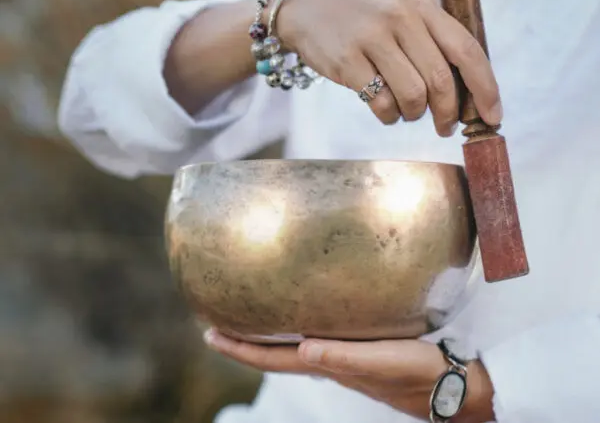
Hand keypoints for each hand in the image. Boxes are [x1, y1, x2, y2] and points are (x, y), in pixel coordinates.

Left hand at [204, 329, 494, 421]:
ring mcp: (344, 358)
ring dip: (266, 337)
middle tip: (217, 324)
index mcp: (330, 366)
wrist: (454, 386)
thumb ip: (345, 358)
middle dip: (245, 342)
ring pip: (292, 348)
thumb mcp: (385, 363)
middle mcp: (331, 363)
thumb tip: (303, 349)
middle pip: (275, 355)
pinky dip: (295, 329)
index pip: (273, 359)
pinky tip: (301, 317)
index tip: (209, 334)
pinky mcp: (360, 349)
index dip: (240, 350)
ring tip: (248, 319)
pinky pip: (316, 338)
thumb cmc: (422, 373)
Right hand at [277, 0, 501, 132]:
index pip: (466, 51)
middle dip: (449, 113)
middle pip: (441, 80)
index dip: (485, 89)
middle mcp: (401, 20)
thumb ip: (433, 47)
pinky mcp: (348, 61)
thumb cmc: (365, 23)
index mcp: (422, 9)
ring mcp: (373, 39)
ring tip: (406, 112)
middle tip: (445, 128)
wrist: (309, 12)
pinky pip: (381, 104)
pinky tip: (385, 111)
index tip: (492, 117)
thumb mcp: (403, 19)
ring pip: (413, 96)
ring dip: (414, 115)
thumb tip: (467, 96)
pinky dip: (389, 117)